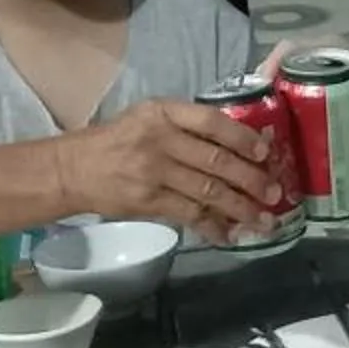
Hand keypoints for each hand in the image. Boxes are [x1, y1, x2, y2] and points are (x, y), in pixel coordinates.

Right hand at [54, 100, 287, 242]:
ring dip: (240, 207)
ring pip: (208, 190)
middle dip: (251, 178)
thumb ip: (186, 125)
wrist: (74, 168)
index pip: (211, 121)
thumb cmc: (118, 140)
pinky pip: (190, 214)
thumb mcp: (148, 117)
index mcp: (163, 112)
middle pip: (216, 160)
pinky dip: (212, 226)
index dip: (242, 137)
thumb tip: (236, 144)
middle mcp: (160, 139)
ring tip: (263, 219)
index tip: (265, 152)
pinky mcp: (149, 201)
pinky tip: (229, 235)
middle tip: (274, 192)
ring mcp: (155, 172)